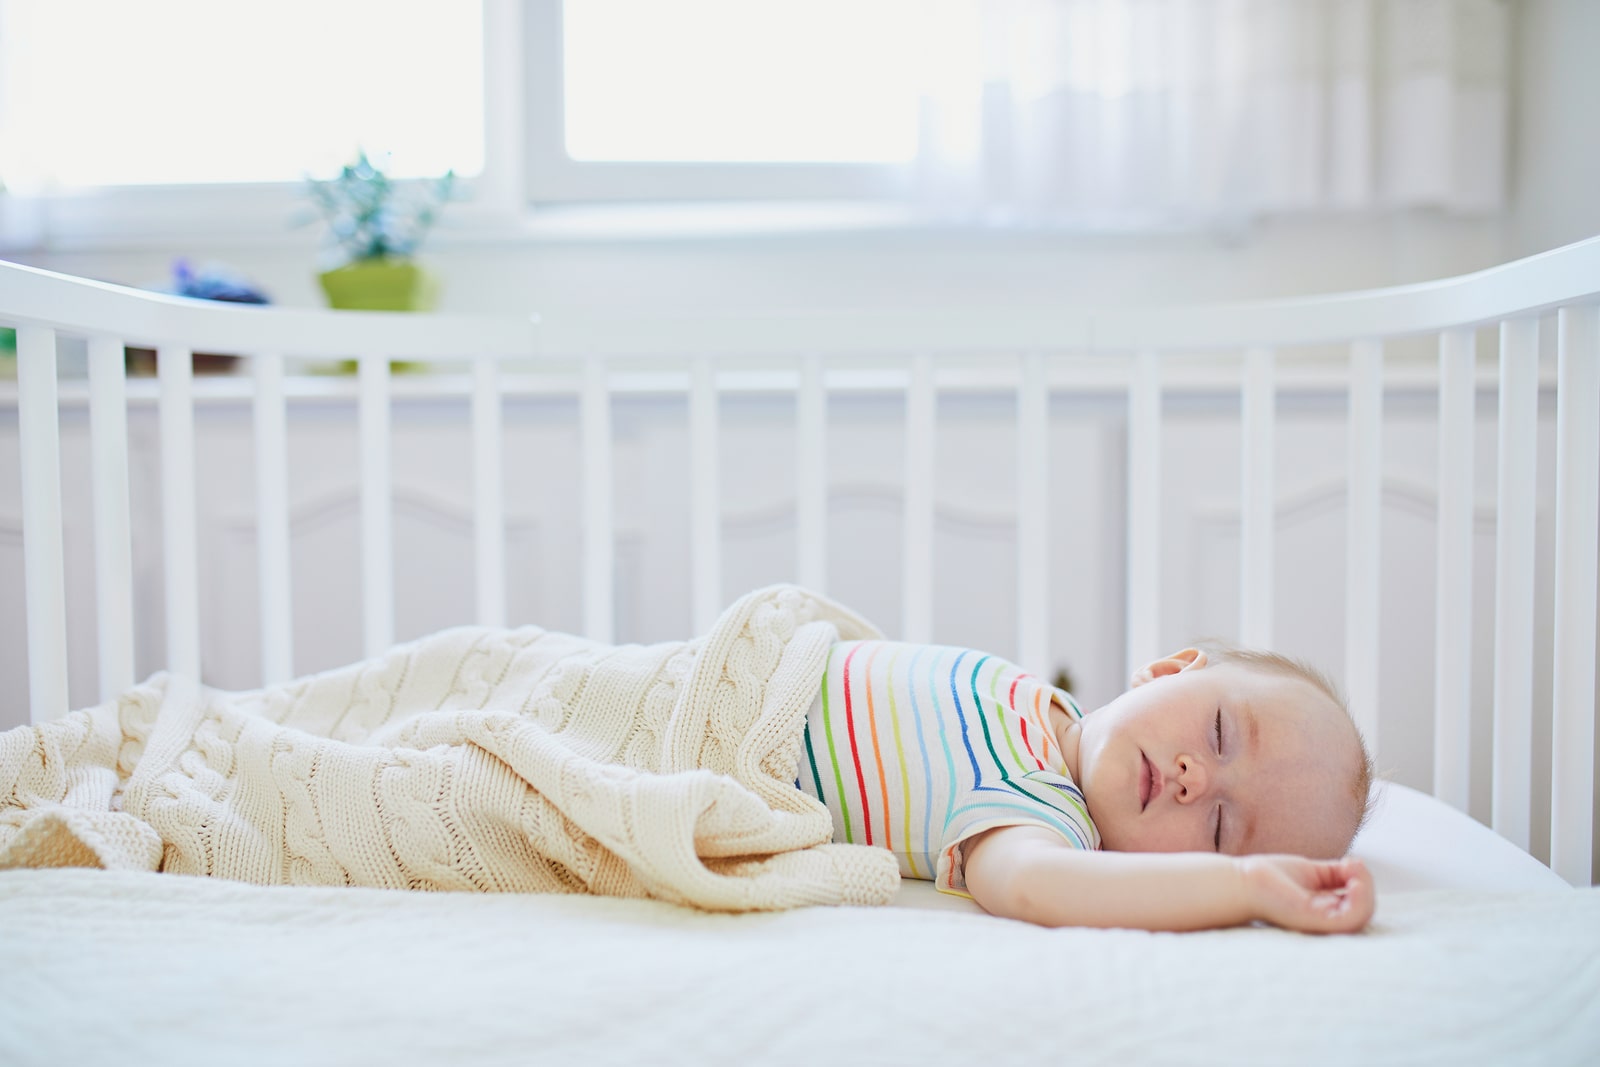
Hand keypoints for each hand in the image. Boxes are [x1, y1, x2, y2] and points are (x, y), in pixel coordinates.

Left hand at [1239, 855, 1374, 933]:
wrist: (1242, 881)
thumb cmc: (1271, 877)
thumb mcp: (1312, 871)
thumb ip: (1336, 873)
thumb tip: (1357, 867)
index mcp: (1326, 911)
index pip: (1359, 905)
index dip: (1364, 884)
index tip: (1351, 862)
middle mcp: (1326, 921)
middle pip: (1364, 912)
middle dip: (1367, 886)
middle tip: (1353, 864)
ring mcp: (1320, 923)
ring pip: (1361, 918)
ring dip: (1367, 892)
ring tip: (1354, 872)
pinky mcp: (1312, 920)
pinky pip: (1348, 920)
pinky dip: (1358, 901)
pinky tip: (1351, 879)